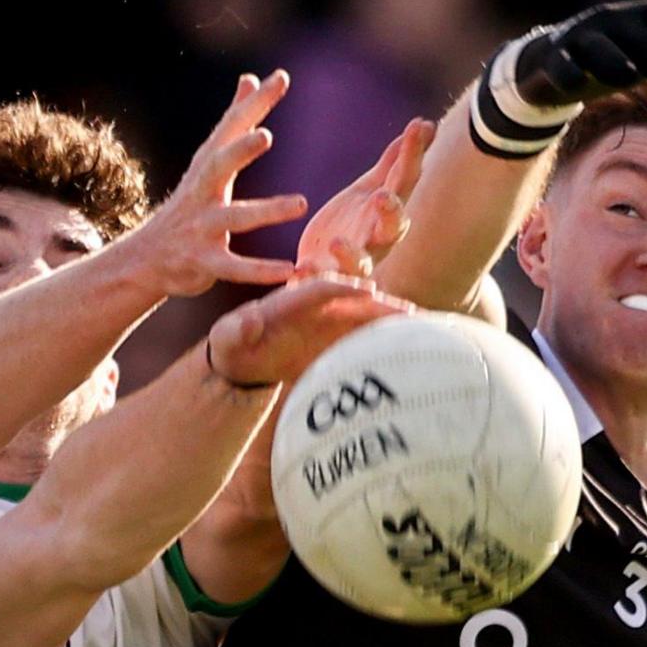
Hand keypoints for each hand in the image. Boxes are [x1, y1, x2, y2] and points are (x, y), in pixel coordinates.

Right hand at [119, 71, 312, 298]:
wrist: (147, 258)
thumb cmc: (190, 204)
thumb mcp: (209, 161)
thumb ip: (233, 122)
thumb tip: (249, 79)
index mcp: (208, 165)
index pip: (232, 127)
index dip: (255, 103)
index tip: (281, 77)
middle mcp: (202, 192)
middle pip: (218, 165)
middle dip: (239, 150)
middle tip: (265, 135)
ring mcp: (201, 227)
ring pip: (234, 218)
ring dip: (267, 211)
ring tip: (302, 203)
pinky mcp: (204, 262)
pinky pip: (234, 267)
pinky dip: (259, 270)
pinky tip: (288, 270)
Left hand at [202, 271, 412, 390]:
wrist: (246, 358)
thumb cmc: (233, 343)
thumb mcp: (227, 337)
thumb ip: (236, 330)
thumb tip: (247, 322)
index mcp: (292, 298)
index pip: (319, 288)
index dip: (341, 287)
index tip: (363, 291)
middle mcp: (319, 305)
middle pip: (353, 299)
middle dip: (379, 303)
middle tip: (405, 310)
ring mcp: (334, 320)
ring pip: (368, 317)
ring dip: (392, 321)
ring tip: (419, 328)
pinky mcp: (342, 338)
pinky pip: (369, 337)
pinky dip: (389, 340)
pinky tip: (415, 346)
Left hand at [294, 119, 432, 281]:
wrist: (322, 268)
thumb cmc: (352, 224)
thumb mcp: (370, 190)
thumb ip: (393, 164)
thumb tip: (424, 125)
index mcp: (388, 212)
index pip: (405, 180)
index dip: (413, 154)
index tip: (420, 125)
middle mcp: (377, 240)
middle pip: (393, 228)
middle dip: (391, 213)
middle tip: (383, 196)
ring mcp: (353, 264)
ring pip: (359, 265)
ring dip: (350, 255)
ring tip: (336, 242)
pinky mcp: (325, 279)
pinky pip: (321, 282)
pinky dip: (312, 277)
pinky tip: (301, 268)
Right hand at [472, 0, 646, 156]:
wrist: (549, 62)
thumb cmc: (615, 52)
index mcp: (640, 20)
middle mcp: (612, 25)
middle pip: (636, 37)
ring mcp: (581, 43)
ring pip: (597, 51)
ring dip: (612, 62)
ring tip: (628, 77)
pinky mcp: (554, 63)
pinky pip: (561, 68)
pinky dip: (567, 74)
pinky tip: (576, 86)